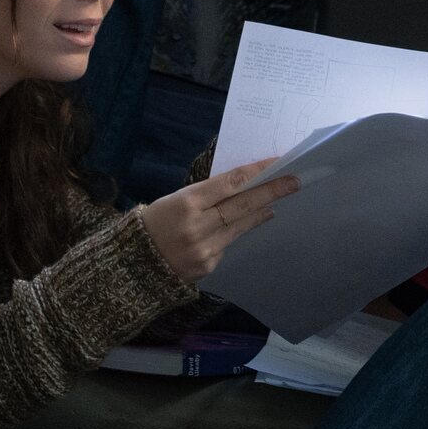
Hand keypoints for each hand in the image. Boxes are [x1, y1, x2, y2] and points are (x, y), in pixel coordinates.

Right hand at [141, 157, 299, 283]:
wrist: (132, 264)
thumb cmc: (154, 223)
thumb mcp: (174, 200)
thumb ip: (206, 194)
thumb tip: (242, 186)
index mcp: (187, 202)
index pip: (231, 183)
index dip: (257, 172)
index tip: (278, 163)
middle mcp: (199, 226)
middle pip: (244, 204)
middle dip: (272, 191)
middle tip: (295, 181)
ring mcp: (206, 248)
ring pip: (242, 225)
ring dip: (261, 211)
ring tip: (276, 200)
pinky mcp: (209, 265)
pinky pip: (229, 243)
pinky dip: (237, 230)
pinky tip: (246, 223)